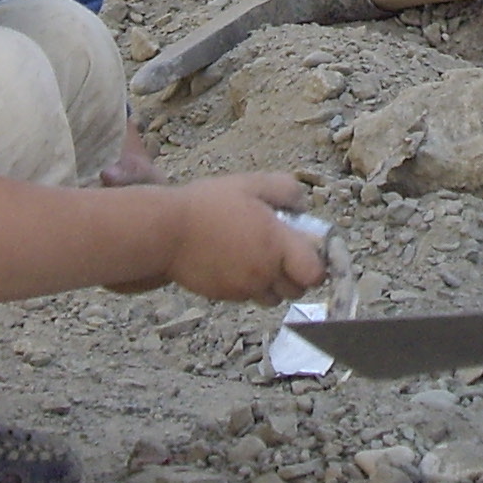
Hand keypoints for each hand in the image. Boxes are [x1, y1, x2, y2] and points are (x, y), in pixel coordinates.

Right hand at [166, 172, 324, 303]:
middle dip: (296, 275)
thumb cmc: (207, 205)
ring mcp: (243, 287)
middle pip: (297, 290)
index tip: (310, 251)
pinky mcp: (225, 296)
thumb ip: (285, 190)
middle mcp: (264, 271)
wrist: (166, 232)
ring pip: (273, 298)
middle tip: (283, 252)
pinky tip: (234, 262)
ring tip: (257, 257)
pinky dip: (248, 285)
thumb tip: (303, 206)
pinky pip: (247, 296)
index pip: (314, 274)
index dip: (317, 265)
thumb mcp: (250, 184)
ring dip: (273, 283)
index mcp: (276, 243)